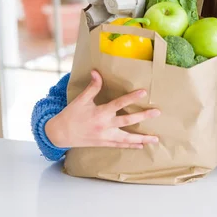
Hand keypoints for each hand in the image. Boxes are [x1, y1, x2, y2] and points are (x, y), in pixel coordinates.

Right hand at [45, 70, 159, 148]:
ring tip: (155, 138)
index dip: (131, 97)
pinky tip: (142, 145)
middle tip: (157, 112)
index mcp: (100, 113)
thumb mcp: (80, 100)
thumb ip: (92, 87)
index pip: (119, 103)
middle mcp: (105, 126)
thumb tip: (97, 72)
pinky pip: (120, 145)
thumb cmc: (71, 115)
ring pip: (127, 138)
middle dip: (143, 116)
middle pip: (128, 121)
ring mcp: (105, 136)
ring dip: (142, 138)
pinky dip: (131, 145)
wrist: (59, 134)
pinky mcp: (104, 143)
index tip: (144, 92)